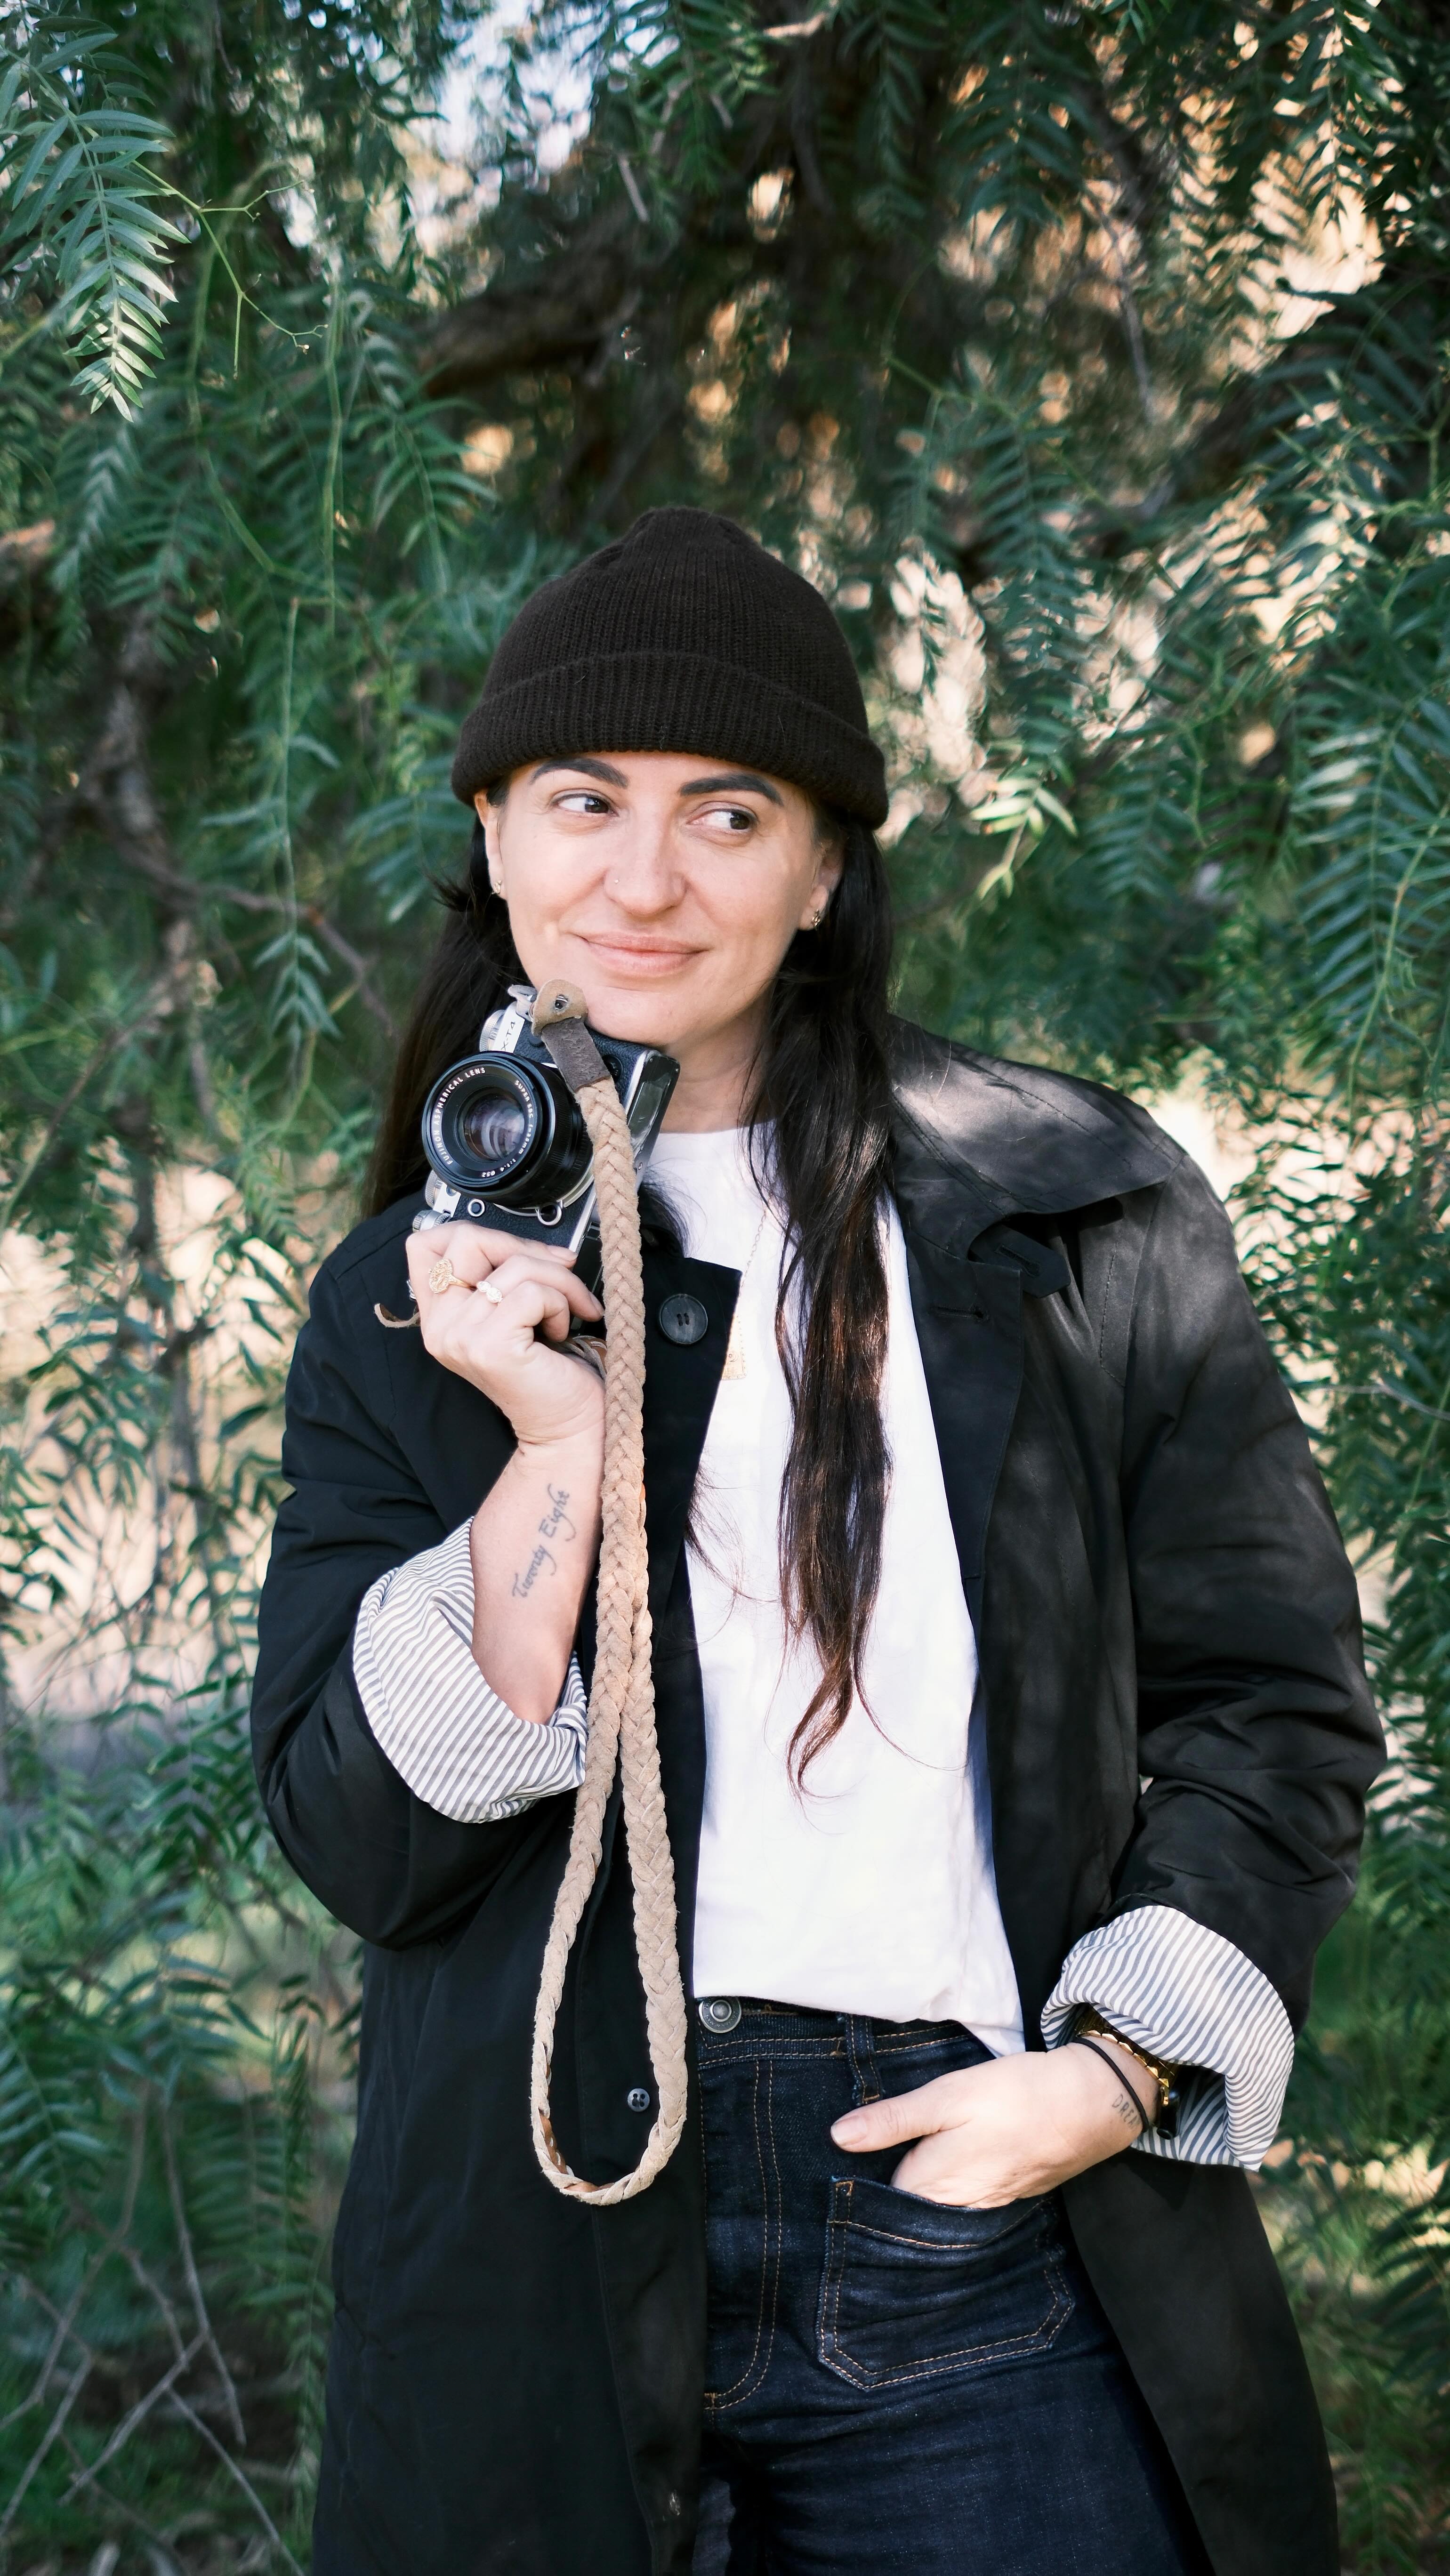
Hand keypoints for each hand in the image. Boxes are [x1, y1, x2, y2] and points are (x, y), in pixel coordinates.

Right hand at [405, 1224, 604, 1455]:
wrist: (568, 1426)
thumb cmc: (550, 1369)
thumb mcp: (515, 1310)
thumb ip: (505, 1275)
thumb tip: (544, 1245)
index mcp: (439, 1316)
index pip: (425, 1243)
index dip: (476, 1234)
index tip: (517, 1255)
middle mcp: (440, 1327)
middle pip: (467, 1239)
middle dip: (526, 1248)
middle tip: (561, 1273)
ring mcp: (460, 1337)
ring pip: (515, 1266)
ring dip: (559, 1283)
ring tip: (566, 1313)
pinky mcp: (490, 1346)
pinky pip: (532, 1292)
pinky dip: (560, 1304)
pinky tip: (559, 1331)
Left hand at [829, 2042, 1154, 2208]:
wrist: (1087, 2105)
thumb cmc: (1014, 2096)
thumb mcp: (947, 2096)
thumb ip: (894, 2120)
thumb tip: (838, 2137)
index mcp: (932, 2187)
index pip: (876, 2206)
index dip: (852, 2191)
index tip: (826, 2178)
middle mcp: (955, 2209)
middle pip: (903, 2216)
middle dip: (878, 2201)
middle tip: (847, 2180)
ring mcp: (981, 2206)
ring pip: (931, 2211)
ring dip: (911, 2196)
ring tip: (883, 2171)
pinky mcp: (1001, 2195)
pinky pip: (959, 2206)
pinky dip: (942, 2193)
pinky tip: (934, 2170)